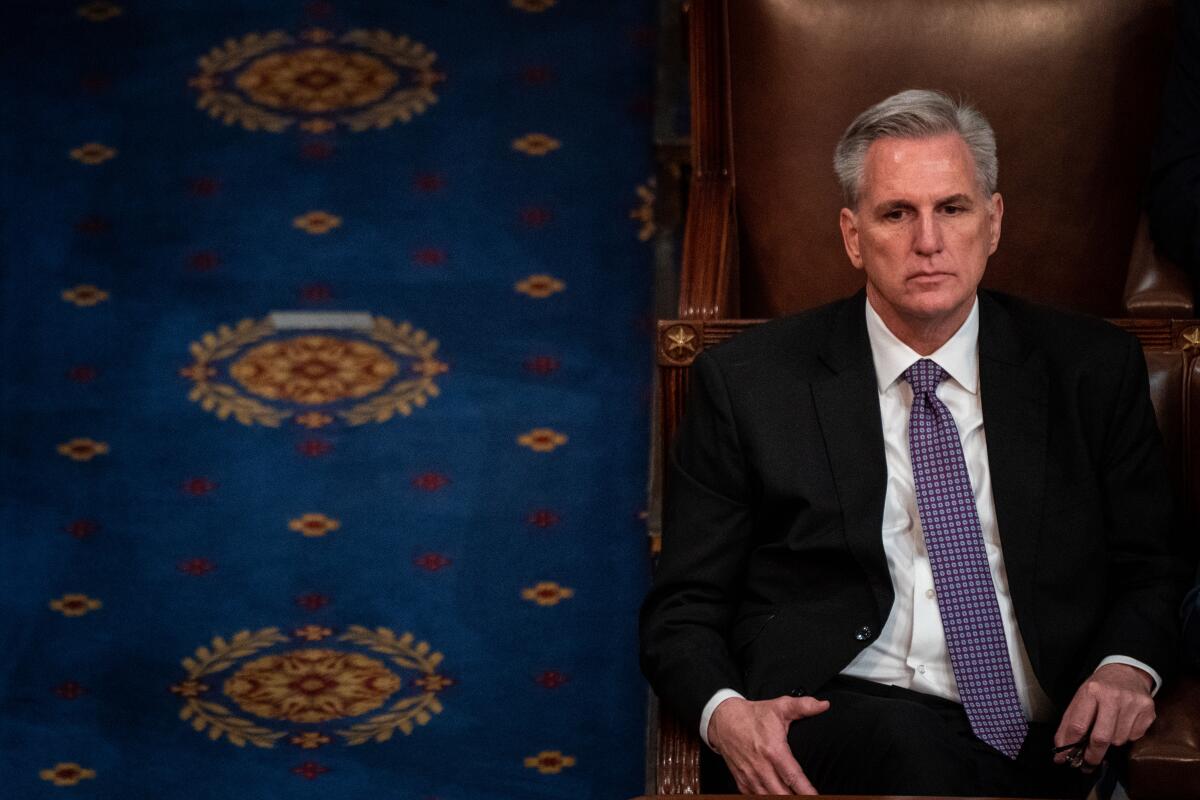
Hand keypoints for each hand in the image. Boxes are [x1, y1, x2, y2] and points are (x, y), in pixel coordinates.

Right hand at [708, 695, 829, 794]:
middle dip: (795, 798)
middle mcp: (761, 766)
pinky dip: (765, 799)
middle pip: (781, 793)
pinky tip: (775, 796)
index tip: (815, 796)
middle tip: (808, 798)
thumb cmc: (753, 715)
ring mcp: (750, 776)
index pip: (793, 777)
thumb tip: (824, 705)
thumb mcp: (779, 707)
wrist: (723, 720)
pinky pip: (754, 798)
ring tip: (794, 797)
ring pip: (767, 798)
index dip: (806, 791)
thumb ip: (804, 706)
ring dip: (781, 799)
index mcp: (773, 750)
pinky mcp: (742, 781)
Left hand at [1053, 663, 1155, 770]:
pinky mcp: (1148, 711)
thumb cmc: (1100, 687)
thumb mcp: (1080, 697)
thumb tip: (1062, 748)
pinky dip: (1126, 736)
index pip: (1078, 725)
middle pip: (1101, 738)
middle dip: (1092, 755)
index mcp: (1091, 691)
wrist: (1127, 671)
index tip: (1064, 758)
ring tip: (1108, 728)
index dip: (1069, 745)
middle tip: (1086, 764)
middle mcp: (1113, 697)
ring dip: (1110, 742)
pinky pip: (1134, 737)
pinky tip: (1123, 723)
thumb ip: (1070, 722)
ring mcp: (1133, 704)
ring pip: (1118, 740)